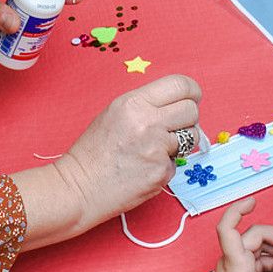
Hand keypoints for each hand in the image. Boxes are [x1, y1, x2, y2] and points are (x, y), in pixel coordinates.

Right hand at [32, 75, 200, 240]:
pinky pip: (177, 162)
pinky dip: (165, 165)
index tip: (192, 98)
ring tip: (153, 149)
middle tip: (175, 127)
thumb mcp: (115, 113)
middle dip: (188, 118)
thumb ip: (147, 105)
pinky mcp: (161, 172)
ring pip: (191, 137)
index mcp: (134, 103)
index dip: (192, 91)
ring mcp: (157, 149)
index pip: (180, 85)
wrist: (80, 187)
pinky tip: (144, 168)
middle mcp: (148, 122)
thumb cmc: (94, 151)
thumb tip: (180, 104)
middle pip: (192, 110)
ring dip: (179, 142)